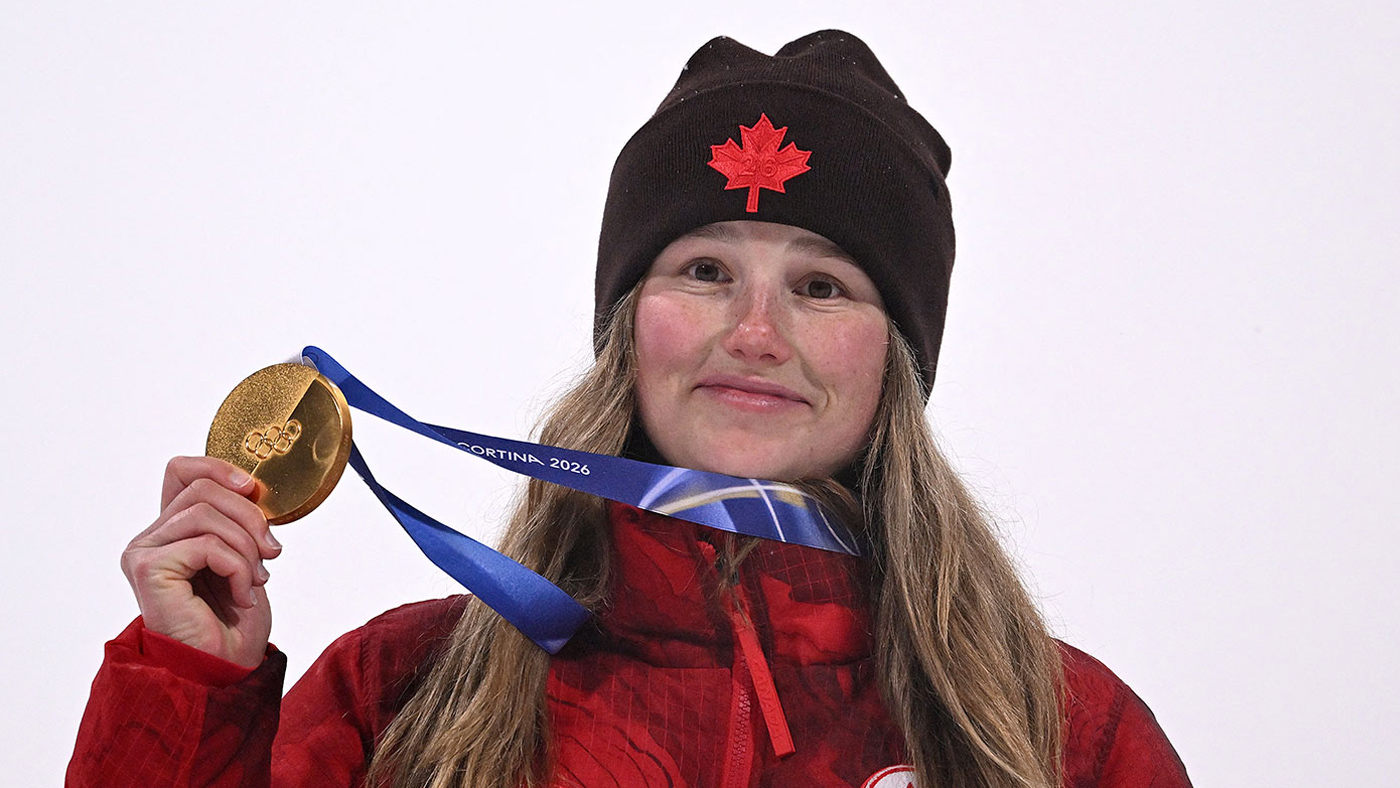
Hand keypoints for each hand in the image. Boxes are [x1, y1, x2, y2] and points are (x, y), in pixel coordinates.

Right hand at [121, 456, 281, 667]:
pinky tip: (242, 595)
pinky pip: (206, 545)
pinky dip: (237, 568)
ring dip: (246, 548)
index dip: (218, 468)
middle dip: (250, 517)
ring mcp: (144, 552)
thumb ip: (238, 522)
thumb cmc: (233, 620)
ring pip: (206, 513)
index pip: (181, 471)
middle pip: (203, 490)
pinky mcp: (148, 569)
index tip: (252, 489)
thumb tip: (252, 488)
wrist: (225, 667)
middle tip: (272, 553)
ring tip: (255, 579)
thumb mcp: (244, 557)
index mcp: (171, 530)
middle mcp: (150, 538)